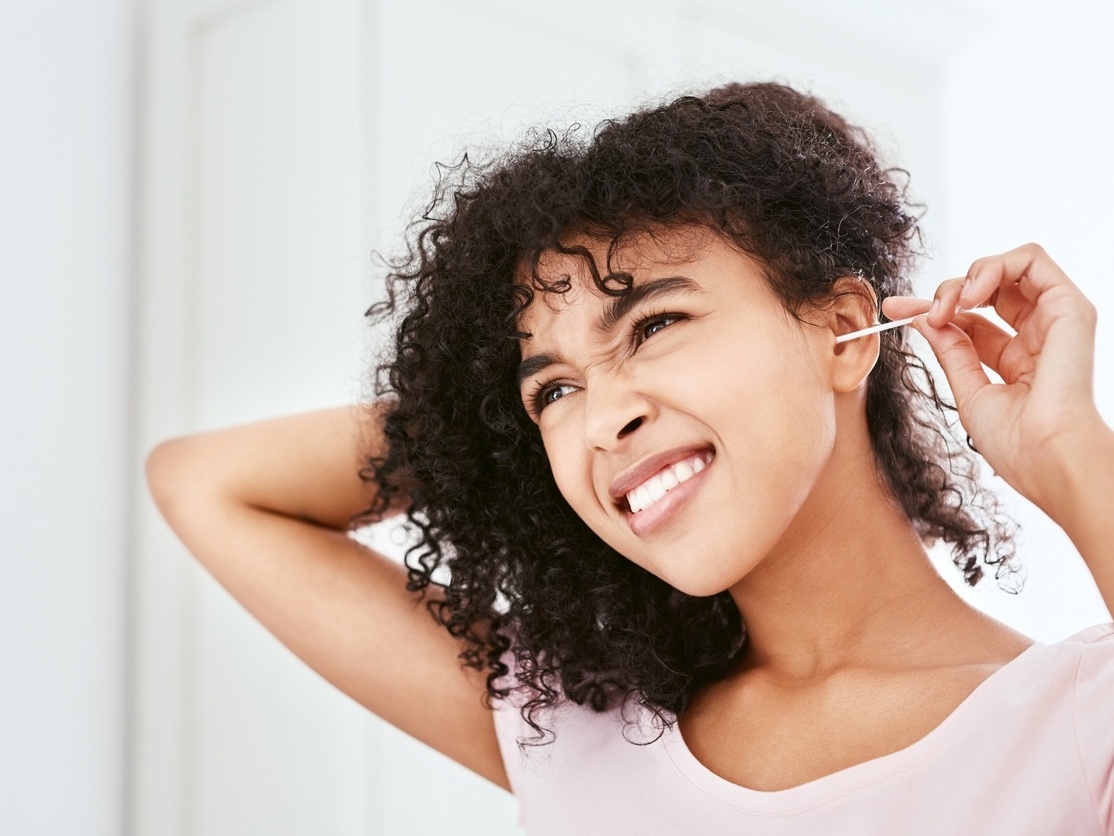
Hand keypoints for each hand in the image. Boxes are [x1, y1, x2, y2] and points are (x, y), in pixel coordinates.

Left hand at [881, 243, 1108, 523]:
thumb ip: (950, 349)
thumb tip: (922, 317)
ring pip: (1007, 267)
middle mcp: (1035, 336)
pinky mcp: (1069, 306)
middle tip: (919, 313)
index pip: (968, 320)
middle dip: (944, 291)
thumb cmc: (1015, 443)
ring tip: (946, 307)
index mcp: (1015, 360)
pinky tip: (970, 297)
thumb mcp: (968, 389)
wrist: (1045, 456)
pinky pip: (1032, 260)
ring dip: (966, 277)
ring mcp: (1053, 319)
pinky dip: (993, 267)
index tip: (894, 311)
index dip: (929, 309)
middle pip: (984, 290)